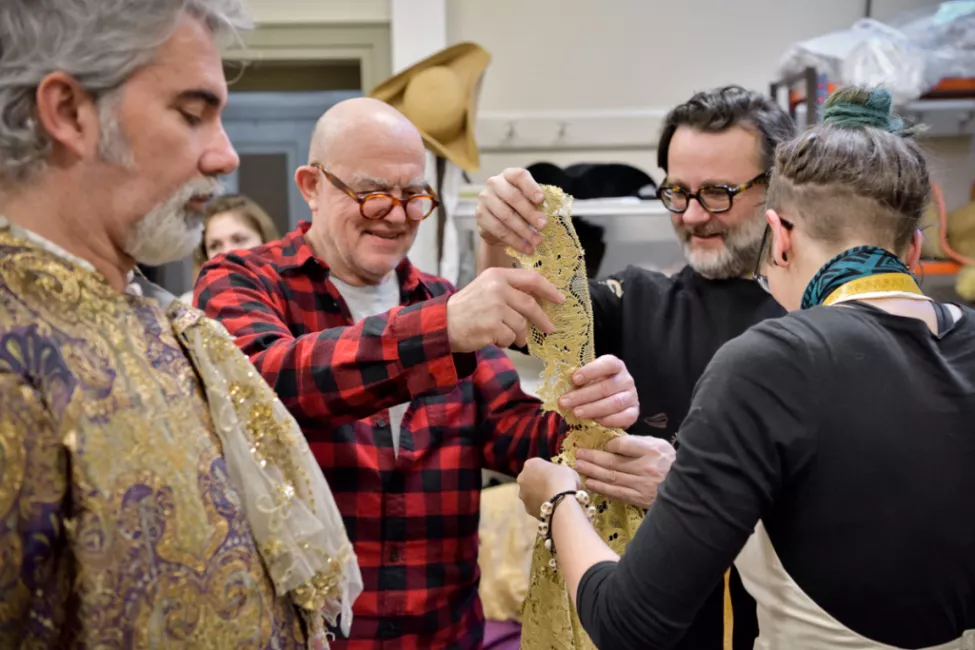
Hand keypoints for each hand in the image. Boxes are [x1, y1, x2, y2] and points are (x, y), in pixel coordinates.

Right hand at [446, 267, 564, 352]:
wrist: (442, 324)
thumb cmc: (467, 308)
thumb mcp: (487, 288)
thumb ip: (511, 290)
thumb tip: (540, 301)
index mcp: (497, 274)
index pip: (531, 279)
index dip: (549, 290)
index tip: (560, 299)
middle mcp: (497, 288)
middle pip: (530, 305)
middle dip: (542, 319)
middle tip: (549, 328)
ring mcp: (494, 307)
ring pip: (521, 324)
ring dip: (519, 335)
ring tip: (509, 336)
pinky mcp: (492, 326)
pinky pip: (510, 337)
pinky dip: (506, 341)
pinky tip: (494, 338)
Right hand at [476, 168, 546, 254]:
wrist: (498, 220)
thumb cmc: (518, 207)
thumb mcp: (528, 201)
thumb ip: (536, 203)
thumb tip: (547, 216)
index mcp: (509, 175)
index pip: (519, 176)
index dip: (531, 187)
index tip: (541, 200)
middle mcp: (495, 183)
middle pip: (513, 197)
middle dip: (530, 213)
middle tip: (543, 226)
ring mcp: (485, 199)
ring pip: (506, 216)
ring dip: (523, 231)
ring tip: (536, 241)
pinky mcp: (480, 216)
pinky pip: (498, 229)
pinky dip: (514, 240)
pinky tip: (525, 247)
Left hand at [517, 458, 581, 518]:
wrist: (561, 502)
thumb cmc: (564, 480)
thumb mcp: (567, 469)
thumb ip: (560, 471)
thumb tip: (564, 478)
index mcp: (530, 464)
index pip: (537, 464)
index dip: (547, 470)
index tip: (555, 475)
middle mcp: (522, 478)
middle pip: (530, 479)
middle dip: (539, 482)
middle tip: (553, 486)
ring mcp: (523, 494)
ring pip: (530, 493)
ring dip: (538, 494)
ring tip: (553, 499)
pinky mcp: (527, 508)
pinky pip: (534, 505)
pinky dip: (541, 505)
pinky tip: (551, 507)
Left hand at [559, 355, 638, 428]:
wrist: (610, 403)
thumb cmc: (594, 387)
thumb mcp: (587, 379)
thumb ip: (578, 380)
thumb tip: (562, 384)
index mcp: (615, 366)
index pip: (608, 364)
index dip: (591, 371)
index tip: (574, 379)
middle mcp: (626, 379)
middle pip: (606, 387)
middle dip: (583, 395)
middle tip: (565, 402)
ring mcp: (632, 396)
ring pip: (614, 403)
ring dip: (592, 409)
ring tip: (576, 413)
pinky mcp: (634, 412)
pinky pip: (625, 417)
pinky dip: (609, 420)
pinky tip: (595, 421)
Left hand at [575, 436, 675, 509]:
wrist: (688, 486)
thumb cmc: (670, 462)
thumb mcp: (659, 445)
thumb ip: (638, 443)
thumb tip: (613, 443)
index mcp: (652, 450)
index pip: (622, 445)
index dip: (608, 445)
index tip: (598, 444)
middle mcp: (646, 468)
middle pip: (613, 462)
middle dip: (592, 458)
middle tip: (578, 454)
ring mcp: (643, 485)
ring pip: (612, 477)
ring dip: (593, 472)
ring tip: (579, 466)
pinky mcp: (641, 499)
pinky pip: (617, 493)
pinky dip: (602, 488)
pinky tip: (590, 483)